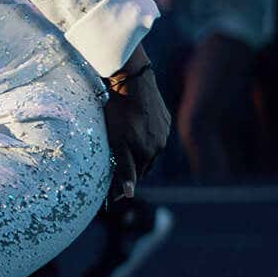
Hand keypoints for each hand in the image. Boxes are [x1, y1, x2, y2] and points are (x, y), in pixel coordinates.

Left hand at [102, 58, 170, 200]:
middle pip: (143, 164)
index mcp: (147, 153)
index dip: (124, 183)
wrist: (133, 83)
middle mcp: (159, 145)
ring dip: (140, 153)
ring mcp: (164, 131)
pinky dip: (145, 137)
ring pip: (150, 149)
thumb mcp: (116, 142)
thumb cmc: (118, 112)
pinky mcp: (165, 119)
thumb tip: (129, 194)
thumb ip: (124, 167)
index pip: (136, 175)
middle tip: (116, 171)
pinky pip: (155, 134)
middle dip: (132, 169)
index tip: (113, 191)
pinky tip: (136, 131)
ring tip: (126, 150)